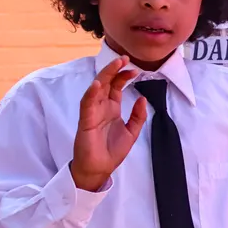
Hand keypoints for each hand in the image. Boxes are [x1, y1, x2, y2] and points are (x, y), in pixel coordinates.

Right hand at [71, 56, 148, 191]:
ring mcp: (92, 113)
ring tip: (114, 65)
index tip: (135, 69)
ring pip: (96, 89)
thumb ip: (138, 116)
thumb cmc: (111, 151)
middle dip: (114, 70)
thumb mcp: (132, 132)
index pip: (116, 87)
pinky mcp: (85, 122)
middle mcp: (101, 108)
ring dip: (105, 76)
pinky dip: (91, 94)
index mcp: (111, 109)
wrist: (99, 169)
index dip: (124, 76)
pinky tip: (98, 84)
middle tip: (124, 59)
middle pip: (106, 83)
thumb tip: (142, 98)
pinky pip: (87, 105)